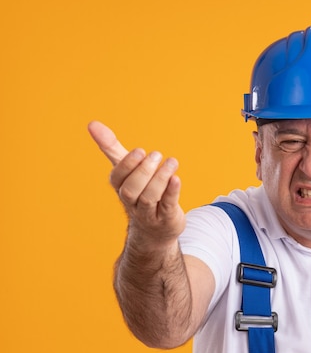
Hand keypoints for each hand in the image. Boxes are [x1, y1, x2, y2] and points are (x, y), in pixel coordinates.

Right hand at [88, 121, 184, 247]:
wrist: (155, 229)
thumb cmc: (139, 191)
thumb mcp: (127, 170)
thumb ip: (111, 148)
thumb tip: (92, 123)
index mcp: (121, 188)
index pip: (118, 178)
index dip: (128, 165)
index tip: (140, 151)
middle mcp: (132, 202)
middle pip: (132, 189)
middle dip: (143, 171)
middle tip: (156, 154)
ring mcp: (148, 213)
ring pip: (149, 198)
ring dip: (160, 178)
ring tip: (171, 162)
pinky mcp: (166, 218)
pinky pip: (167, 206)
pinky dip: (171, 192)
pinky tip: (176, 179)